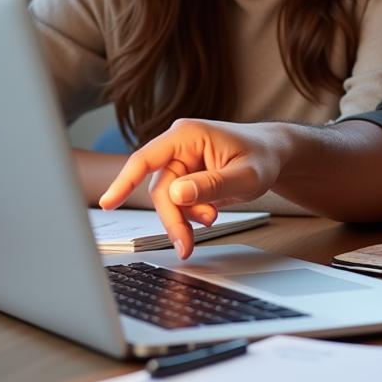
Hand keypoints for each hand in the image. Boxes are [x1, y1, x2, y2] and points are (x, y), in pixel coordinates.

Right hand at [98, 118, 284, 257]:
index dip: (124, 181)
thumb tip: (176, 194)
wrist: (273, 155)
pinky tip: (211, 213)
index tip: (107, 204)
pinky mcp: (184, 175)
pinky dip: (190, 213)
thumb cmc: (262, 157)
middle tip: (186, 245)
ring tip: (214, 217)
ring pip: (167, 199)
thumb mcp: (245, 176)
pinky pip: (176, 201)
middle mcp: (178, 145)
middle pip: (159, 189)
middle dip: (173, 218)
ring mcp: (180, 160)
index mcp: (187, 135)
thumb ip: (212, 184)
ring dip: (185, 216)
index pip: (146, 158)